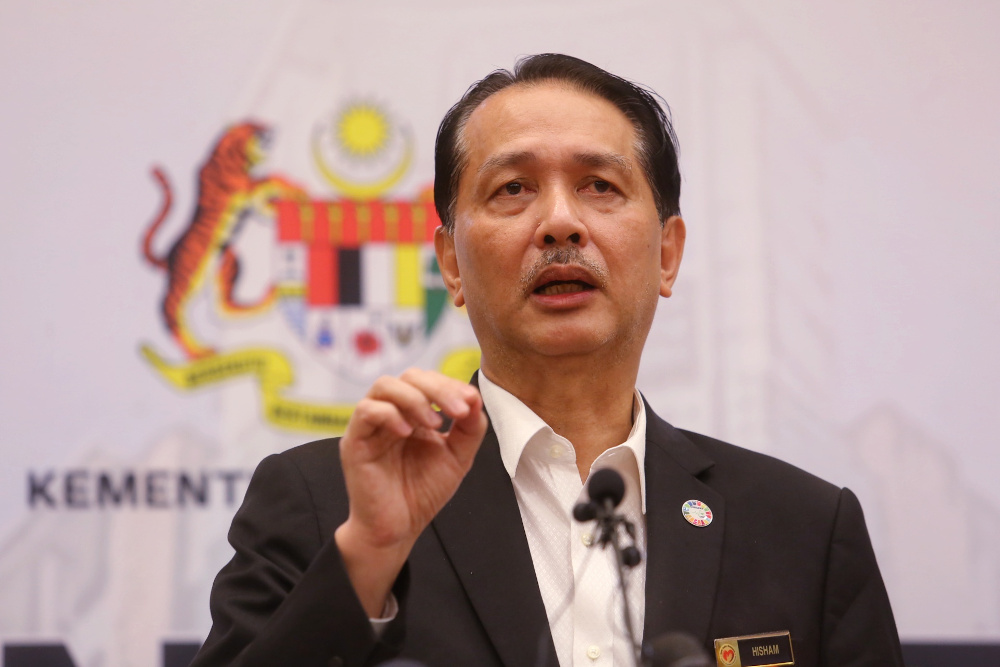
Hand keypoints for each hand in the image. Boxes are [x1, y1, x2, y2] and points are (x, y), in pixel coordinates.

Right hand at [334, 369, 486, 616]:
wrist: (397, 529)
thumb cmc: (422, 493)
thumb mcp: (457, 457)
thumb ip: (470, 429)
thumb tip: (476, 398)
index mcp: (413, 413)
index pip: (428, 381)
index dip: (450, 385)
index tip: (470, 402)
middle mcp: (390, 413)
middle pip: (409, 376)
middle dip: (438, 388)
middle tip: (459, 411)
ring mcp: (370, 426)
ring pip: (384, 386)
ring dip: (415, 399)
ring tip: (436, 424)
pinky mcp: (354, 442)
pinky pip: (366, 411)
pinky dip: (390, 416)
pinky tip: (408, 433)